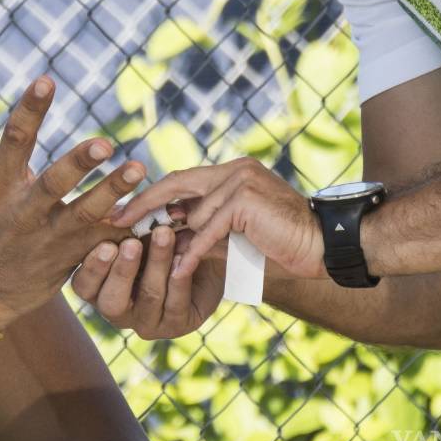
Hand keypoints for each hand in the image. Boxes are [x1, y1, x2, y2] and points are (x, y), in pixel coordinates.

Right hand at [0, 77, 143, 327]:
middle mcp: (24, 212)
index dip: (30, 110)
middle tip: (105, 143)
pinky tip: (154, 209)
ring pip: (85, 215)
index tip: (46, 80)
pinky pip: (104, 241)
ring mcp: (50, 238)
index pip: (13, 142)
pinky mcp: (73, 257)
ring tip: (138, 169)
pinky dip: (127, 228)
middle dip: (79, 163)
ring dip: (113, 192)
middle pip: (54, 184)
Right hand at [71, 225, 225, 338]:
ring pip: (149, 297)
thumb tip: (115, 212)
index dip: (93, 268)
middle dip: (123, 271)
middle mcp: (118, 310)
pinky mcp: (176, 324)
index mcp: (98, 287)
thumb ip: (125, 222)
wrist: (201, 253)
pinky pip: (176, 304)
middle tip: (132, 244)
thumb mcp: (138, 226)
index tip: (108, 245)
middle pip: (111, 301)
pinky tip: (183, 258)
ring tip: (163, 234)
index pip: (84, 285)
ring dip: (156, 263)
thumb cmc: (157, 235)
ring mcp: (147, 321)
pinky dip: (179, 278)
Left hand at [113, 159, 325, 278]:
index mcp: (233, 172)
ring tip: (147, 257)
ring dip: (173, 239)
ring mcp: (240, 180)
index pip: (181, 180)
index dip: (151, 196)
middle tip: (114, 222)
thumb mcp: (235, 236)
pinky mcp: (244, 199)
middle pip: (177, 184)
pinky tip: (178, 270)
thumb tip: (166, 241)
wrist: (326, 246)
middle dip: (143, 205)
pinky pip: (209, 229)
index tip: (124, 212)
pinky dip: (193, 252)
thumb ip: (204, 231)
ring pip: (194, 213)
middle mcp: (235, 170)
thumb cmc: (283, 246)